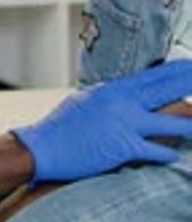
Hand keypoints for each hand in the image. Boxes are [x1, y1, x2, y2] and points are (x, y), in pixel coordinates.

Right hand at [12, 60, 191, 181]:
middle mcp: (122, 103)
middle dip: (186, 83)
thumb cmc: (61, 126)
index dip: (174, 71)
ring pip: (167, 123)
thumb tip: (122, 96)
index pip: (151, 77)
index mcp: (113, 90)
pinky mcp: (123, 148)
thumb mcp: (86, 101)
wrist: (44, 147)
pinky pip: (154, 151)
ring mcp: (124, 125)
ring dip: (188, 123)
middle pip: (163, 91)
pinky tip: (180, 156)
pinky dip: (168, 154)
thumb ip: (108, 97)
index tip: (190, 65)